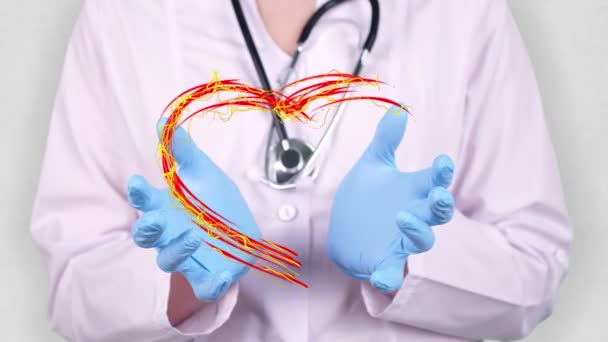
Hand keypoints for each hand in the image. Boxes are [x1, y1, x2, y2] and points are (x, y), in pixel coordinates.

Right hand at [127, 120, 260, 300]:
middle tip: (157, 218)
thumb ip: (183, 150)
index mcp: (165, 209)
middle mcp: (169, 235)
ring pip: (168, 260)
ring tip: (195, 236)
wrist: (244, 229)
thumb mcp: (202, 172)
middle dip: (147, 228)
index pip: (143, 202)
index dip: (138, 194)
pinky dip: (210, 285)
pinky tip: (222, 277)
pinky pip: (203, 287)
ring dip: (177, 249)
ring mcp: (185, 257)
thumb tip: (164, 120)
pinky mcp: (207, 276)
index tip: (137, 182)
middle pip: (145, 236)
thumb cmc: (214, 201)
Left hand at [328, 106, 454, 292]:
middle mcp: (414, 216)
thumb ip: (385, 139)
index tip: (442, 161)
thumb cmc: (366, 197)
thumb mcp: (373, 164)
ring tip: (403, 217)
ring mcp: (401, 241)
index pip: (435, 181)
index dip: (442, 173)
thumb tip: (398, 108)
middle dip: (441, 205)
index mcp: (414, 192)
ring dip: (417, 231)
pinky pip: (393, 273)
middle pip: (437, 213)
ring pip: (421, 241)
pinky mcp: (385, 261)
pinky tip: (382, 278)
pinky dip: (390, 277)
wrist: (343, 229)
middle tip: (439, 195)